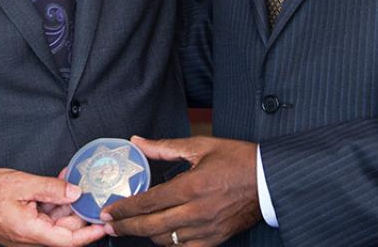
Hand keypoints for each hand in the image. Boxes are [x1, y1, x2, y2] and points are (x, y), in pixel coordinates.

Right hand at [0, 168, 107, 246]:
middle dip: (79, 210)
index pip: (69, 240)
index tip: (105, 224)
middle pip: (65, 229)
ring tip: (73, 182)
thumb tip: (75, 192)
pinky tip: (58, 185)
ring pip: (55, 222)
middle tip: (91, 190)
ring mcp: (26, 234)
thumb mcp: (21, 183)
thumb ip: (50, 188)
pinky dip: (53, 202)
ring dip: (66, 203)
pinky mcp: (23, 227)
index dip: (90, 233)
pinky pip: (44, 217)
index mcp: (31, 232)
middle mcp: (30, 238)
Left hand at [102, 136, 261, 246]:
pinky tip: (160, 236)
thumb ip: (164, 147)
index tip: (107, 211)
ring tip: (131, 228)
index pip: (148, 202)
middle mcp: (196, 211)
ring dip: (145, 235)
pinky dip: (169, 244)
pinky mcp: (215, 239)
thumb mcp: (200, 146)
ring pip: (166, 240)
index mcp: (191, 186)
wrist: (269, 180)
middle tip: (108, 225)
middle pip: (151, 225)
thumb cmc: (238, 159)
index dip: (124, 209)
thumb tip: (137, 142)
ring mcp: (206, 229)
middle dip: (126, 227)